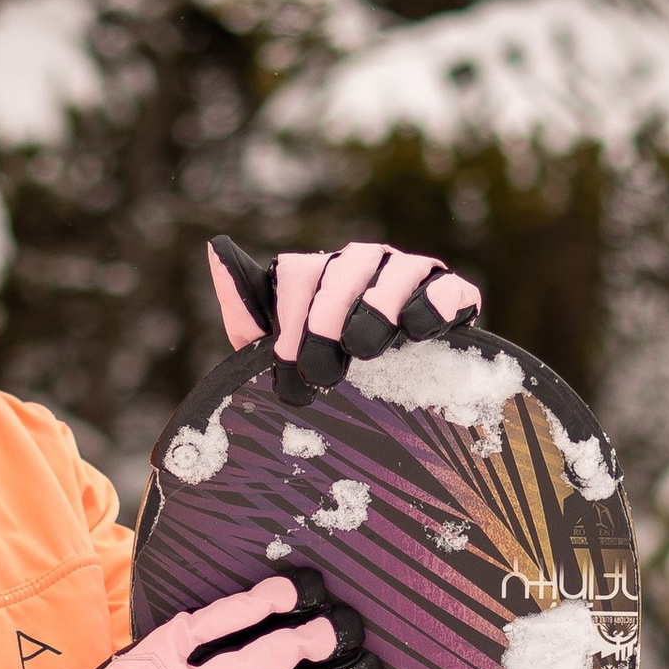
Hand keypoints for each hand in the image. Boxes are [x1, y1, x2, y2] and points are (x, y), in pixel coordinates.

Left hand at [209, 235, 482, 395]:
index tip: (287, 367)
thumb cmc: (324, 379)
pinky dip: (435, 304)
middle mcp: (364, 265)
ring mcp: (411, 278)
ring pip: (398, 270)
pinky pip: (450, 289)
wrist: (387, 421)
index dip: (289, 320)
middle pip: (346, 268)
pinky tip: (417, 331)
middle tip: (324, 369)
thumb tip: (216, 247)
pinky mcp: (453, 300)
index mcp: (320, 275)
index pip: (299, 274)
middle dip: (328, 318)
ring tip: (364, 348)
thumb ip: (247, 309)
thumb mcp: (274, 352)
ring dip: (377, 306)